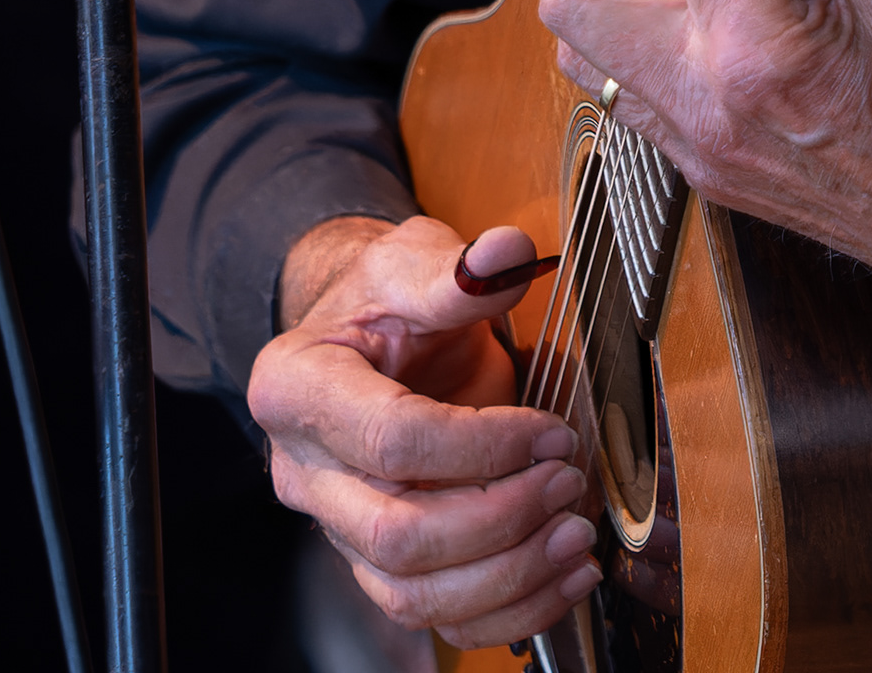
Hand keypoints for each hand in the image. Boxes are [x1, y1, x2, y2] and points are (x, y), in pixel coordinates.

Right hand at [248, 214, 602, 646]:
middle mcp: (303, 470)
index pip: (393, 439)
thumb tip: (506, 256)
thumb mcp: (411, 262)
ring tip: (574, 535)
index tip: (549, 430)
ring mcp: (336, 525)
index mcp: (297, 387)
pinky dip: (506, 610)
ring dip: (508, 575)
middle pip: (398, 533)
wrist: (369, 335)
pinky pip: (433, 615)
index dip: (484, 444)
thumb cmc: (383, 300)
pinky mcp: (374, 561)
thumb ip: (458, 268)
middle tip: (566, 482)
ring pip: (412, 592)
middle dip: (500, 517)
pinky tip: (560, 577)